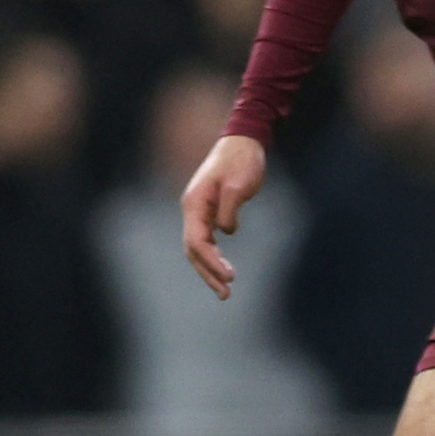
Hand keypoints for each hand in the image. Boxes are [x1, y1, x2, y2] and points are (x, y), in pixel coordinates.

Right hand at [180, 134, 267, 300]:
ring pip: (198, 247)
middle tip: (226, 294)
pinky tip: (224, 269)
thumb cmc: (242, 161)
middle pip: (193, 250)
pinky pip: (206, 239)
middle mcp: (191, 209)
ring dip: (209, 268)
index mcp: (194, 203)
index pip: (196, 241)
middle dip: (208, 273)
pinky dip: (213, 256)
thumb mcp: (239, 185)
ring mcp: (198, 210)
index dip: (211, 261)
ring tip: (226, 290)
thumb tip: (226, 232)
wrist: (243, 141)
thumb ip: (228, 210)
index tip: (229, 277)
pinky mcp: (209, 210)